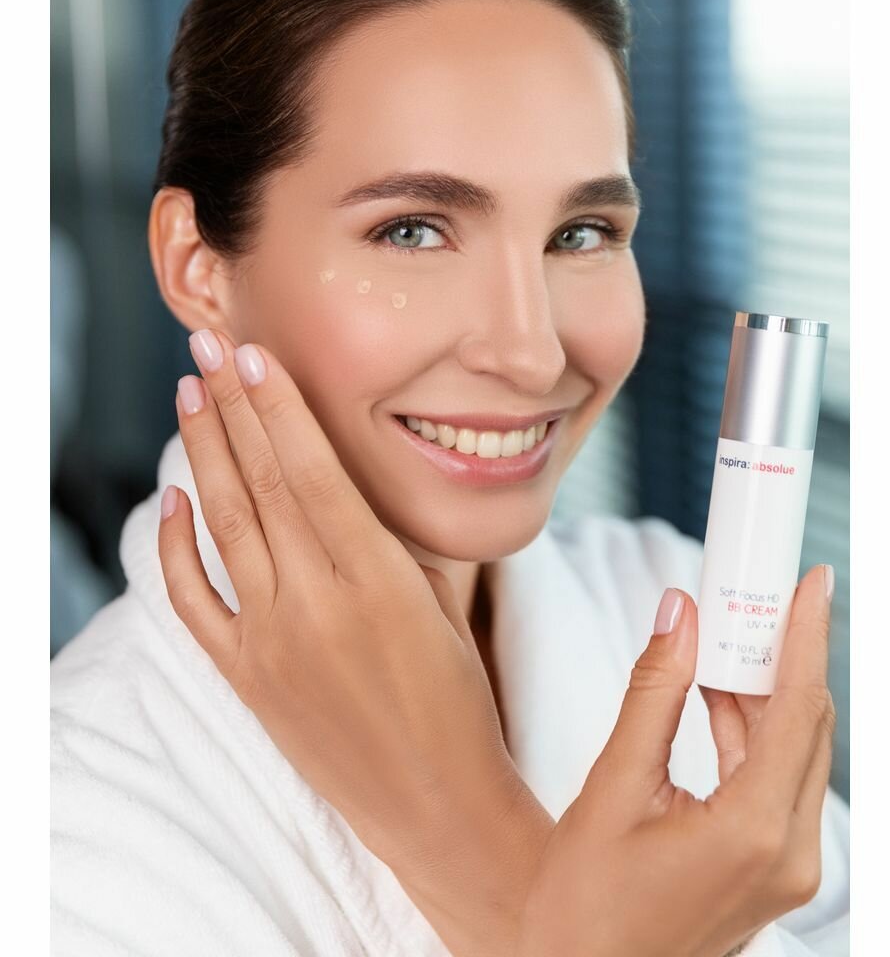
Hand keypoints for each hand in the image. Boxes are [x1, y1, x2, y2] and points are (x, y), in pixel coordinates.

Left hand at [157, 329, 552, 956]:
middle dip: (232, 406)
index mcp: (376, 581)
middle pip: (259, 483)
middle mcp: (315, 606)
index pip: (311, 470)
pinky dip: (175, 548)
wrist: (437, 804)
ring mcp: (272, 643)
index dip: (278, 405)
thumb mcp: (447, 601)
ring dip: (203, 453)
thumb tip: (360, 466)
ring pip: (223, 525)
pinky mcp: (247, 678)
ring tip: (189, 393)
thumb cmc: (458, 698)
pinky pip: (194, 601)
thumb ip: (399, 536)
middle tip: (208, 344)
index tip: (253, 352)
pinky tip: (171, 496)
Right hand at [515, 564, 835, 956]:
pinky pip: (776, 782)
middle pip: (806, 725)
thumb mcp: (613, 786)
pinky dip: (751, 733)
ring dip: (763, 691)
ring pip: (794, 752)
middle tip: (755, 594)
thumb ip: (654, 692)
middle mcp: (788, 855)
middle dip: (781, 652)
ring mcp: (785, 870)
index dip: (807, 634)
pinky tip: (716, 695)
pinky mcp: (770, 872)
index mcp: (753, 833)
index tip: (811, 581)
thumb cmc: (584, 904)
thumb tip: (679, 613)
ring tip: (726, 635)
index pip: (799, 708)